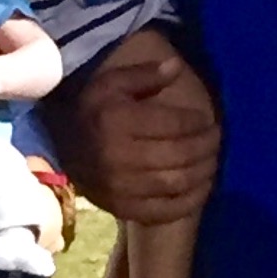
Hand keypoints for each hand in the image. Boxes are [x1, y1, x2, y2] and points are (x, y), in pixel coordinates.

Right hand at [41, 50, 216, 221]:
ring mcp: (119, 187)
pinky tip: (202, 189)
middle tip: (217, 139)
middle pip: (179, 155)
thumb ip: (145, 74)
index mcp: (117, 121)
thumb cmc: (93, 111)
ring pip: (175, 183)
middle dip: (206, 147)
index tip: (209, 120)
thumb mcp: (112, 82)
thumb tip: (176, 67)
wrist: (59, 147)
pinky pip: (163, 211)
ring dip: (204, 173)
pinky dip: (189, 202)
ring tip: (213, 161)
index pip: (173, 124)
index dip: (198, 122)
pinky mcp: (120, 208)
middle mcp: (118, 156)